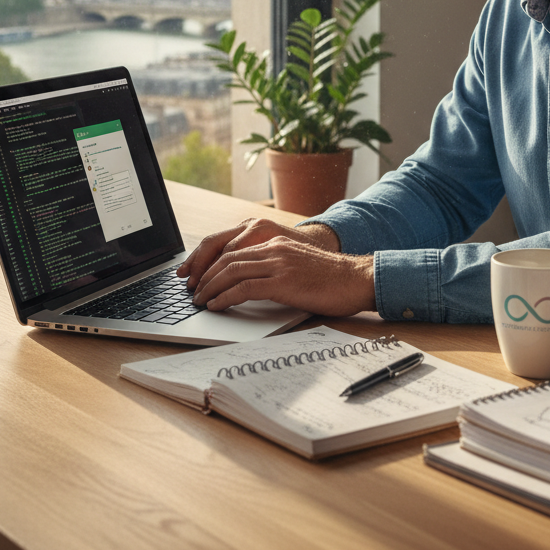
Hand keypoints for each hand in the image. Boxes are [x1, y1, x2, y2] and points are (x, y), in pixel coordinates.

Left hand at [178, 217, 340, 288]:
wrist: (356, 280)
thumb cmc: (331, 280)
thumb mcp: (298, 266)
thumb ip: (275, 269)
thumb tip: (248, 285)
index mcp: (276, 243)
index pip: (233, 248)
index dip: (210, 262)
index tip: (198, 277)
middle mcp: (274, 248)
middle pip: (226, 257)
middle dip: (204, 274)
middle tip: (192, 290)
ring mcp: (279, 263)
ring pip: (231, 270)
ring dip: (209, 287)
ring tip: (199, 300)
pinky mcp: (284, 281)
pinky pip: (244, 287)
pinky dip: (225, 297)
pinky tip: (216, 306)